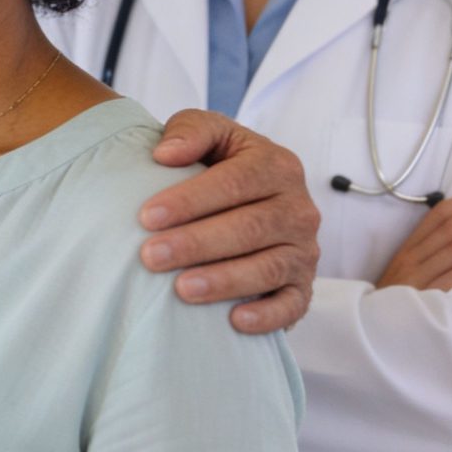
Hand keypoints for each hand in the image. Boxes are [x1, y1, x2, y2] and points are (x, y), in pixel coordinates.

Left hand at [143, 109, 321, 333]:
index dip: (189, 201)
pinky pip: (292, 304)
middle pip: (249, 228)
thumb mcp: (209, 133)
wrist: (249, 198)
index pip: (234, 183)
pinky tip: (234, 321)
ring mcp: (304, 249)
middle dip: (196, 244)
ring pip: (269, 267)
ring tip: (181, 289)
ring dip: (224, 281)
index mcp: (277, 165)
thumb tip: (165, 154)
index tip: (146, 216)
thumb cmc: (219, 163)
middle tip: (150, 257)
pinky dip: (267, 315)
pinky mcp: (303, 285)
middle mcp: (298, 208)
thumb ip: (190, 130)